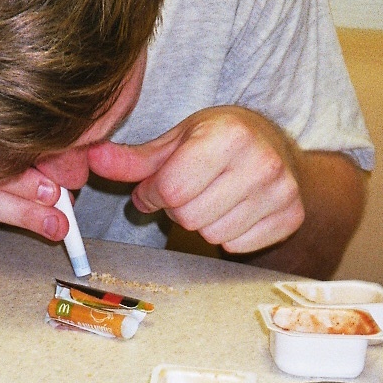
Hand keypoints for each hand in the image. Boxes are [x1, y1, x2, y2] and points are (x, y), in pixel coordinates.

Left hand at [86, 106, 305, 252]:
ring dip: (202, 222)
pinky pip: (237, 246)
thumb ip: (133, 158)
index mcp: (228, 135)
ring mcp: (281, 192)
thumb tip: (91, 159)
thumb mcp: (176, 140)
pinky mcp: (291, 216)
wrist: (275, 143)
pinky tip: (233, 209)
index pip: (171, 190)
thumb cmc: (218, 138)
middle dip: (178, 208)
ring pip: (213, 235)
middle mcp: (261, 162)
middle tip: (188, 190)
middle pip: (190, 216)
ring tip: (211, 197)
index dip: (154, 193)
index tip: (158, 186)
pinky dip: (227, 234)